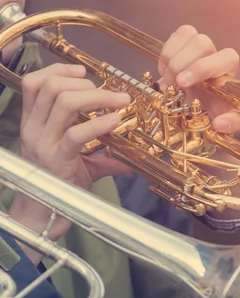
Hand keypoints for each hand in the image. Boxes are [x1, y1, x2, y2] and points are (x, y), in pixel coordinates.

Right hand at [8, 63, 131, 260]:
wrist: (45, 211)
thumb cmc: (61, 181)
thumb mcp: (79, 159)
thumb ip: (102, 151)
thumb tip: (133, 154)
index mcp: (33, 122)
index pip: (34, 82)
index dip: (58, 70)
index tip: (83, 71)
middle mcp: (34, 128)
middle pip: (52, 87)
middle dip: (85, 82)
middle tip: (112, 93)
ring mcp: (43, 142)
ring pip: (63, 103)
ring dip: (96, 96)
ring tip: (119, 101)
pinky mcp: (57, 158)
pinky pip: (76, 133)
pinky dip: (99, 123)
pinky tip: (116, 120)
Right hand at [158, 26, 239, 219]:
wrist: (199, 120)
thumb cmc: (213, 123)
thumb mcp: (223, 130)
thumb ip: (228, 128)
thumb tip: (220, 125)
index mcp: (230, 79)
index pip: (228, 57)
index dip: (204, 67)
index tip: (183, 84)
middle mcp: (217, 61)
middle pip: (204, 42)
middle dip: (183, 62)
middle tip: (173, 84)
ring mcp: (201, 52)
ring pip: (189, 35)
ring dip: (172, 57)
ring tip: (168, 80)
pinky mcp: (185, 48)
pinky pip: (178, 36)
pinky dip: (166, 52)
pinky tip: (164, 72)